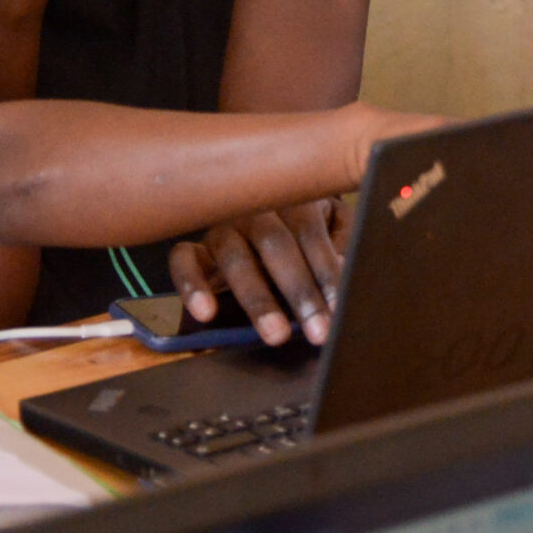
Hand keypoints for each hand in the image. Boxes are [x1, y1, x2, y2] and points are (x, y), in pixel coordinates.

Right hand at [169, 198, 354, 346]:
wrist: (259, 204)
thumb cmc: (304, 226)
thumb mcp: (332, 225)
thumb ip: (342, 244)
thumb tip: (349, 271)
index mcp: (291, 198)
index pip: (311, 235)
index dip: (327, 273)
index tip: (340, 309)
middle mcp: (254, 208)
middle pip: (276, 246)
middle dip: (300, 292)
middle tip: (318, 331)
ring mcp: (222, 227)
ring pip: (235, 259)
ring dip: (258, 300)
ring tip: (277, 334)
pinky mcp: (194, 248)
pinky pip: (183, 261)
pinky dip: (192, 286)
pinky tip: (204, 314)